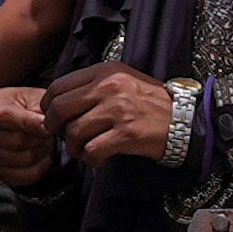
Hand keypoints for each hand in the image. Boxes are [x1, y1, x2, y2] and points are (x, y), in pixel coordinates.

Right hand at [0, 83, 56, 186]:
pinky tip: (40, 154)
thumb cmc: (17, 105)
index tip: (46, 123)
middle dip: (40, 136)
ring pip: (25, 159)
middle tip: (46, 129)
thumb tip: (45, 125)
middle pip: (18, 141)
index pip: (4, 117)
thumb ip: (37, 108)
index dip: (29, 122)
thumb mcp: (29, 95)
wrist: (5, 116)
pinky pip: (27, 176)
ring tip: (41, 140)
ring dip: (42, 151)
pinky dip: (41, 167)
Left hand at [52, 64, 186, 168]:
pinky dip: (91, 159)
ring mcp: (118, 110)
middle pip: (59, 109)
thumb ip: (92, 86)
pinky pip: (92, 150)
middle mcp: (108, 88)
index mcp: (105, 72)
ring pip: (73, 132)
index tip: (52, 118)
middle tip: (63, 137)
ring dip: (74, 147)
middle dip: (54, 128)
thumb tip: (58, 102)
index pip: (58, 87)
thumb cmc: (150, 104)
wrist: (184, 120)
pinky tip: (99, 158)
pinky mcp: (126, 134)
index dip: (48, 106)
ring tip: (85, 150)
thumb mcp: (122, 81)